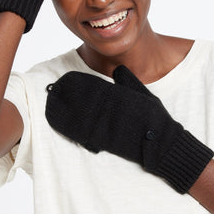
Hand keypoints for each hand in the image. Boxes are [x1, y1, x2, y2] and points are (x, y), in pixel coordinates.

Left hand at [45, 66, 213, 193]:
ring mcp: (107, 126)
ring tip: (52, 102)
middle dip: (68, 95)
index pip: (96, 87)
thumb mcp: (143, 94)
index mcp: (120, 97)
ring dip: (65, 109)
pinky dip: (71, 128)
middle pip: (84, 101)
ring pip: (82, 116)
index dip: (80, 83)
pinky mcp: (105, 141)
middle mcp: (111, 110)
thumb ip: (128, 81)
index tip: (67, 78)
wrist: (161, 144)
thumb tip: (117, 69)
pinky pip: (84, 133)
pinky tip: (60, 123)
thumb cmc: (154, 119)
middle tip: (52, 88)